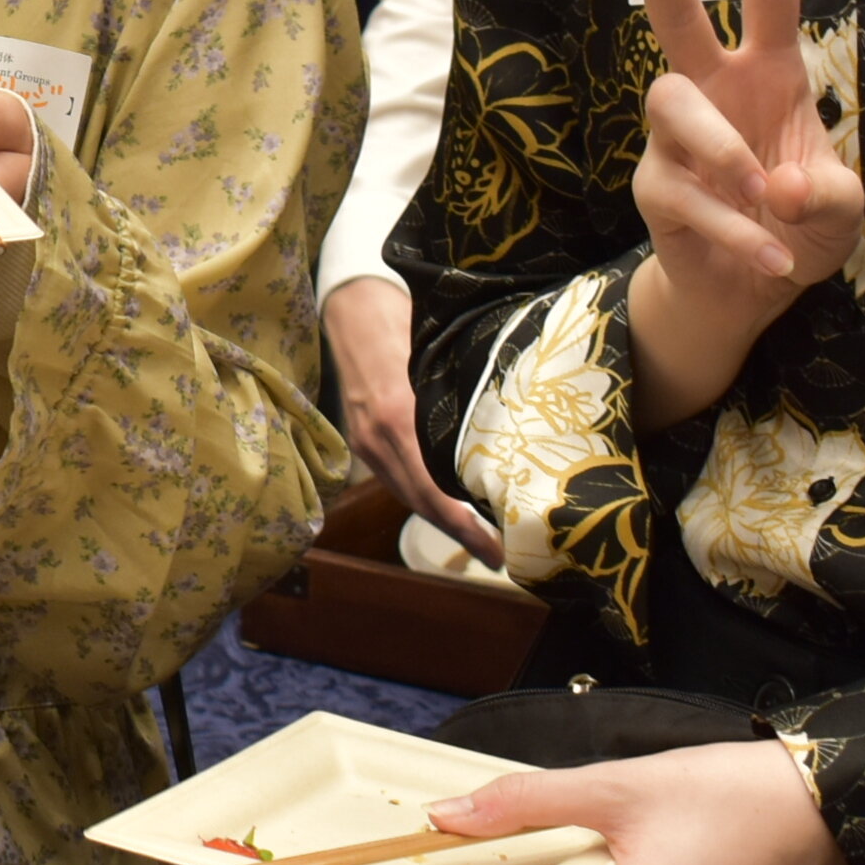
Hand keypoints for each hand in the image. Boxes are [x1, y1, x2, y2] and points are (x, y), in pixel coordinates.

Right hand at [321, 273, 500, 564]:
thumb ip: (464, 401)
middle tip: (497, 555)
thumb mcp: (441, 359)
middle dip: (458, 533)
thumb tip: (511, 440)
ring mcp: (364, 441)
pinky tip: (448, 502)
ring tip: (479, 538)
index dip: (463, 527)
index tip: (494, 550)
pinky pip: (395, 478)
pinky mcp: (360, 439)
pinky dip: (422, 495)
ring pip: (405, 494)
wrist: (354, 309)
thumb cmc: (406, 323)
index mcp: (400, 418)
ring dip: (440, 518)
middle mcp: (378, 438)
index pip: (432, 491)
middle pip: (419, 502)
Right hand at [622, 0, 863, 430]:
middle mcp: (714, 91)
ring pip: (674, 105)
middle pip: (678, 17)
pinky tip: (773, 258)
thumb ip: (828, 193)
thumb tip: (781, 185)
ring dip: (725, 153)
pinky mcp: (655, 187)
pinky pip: (689, 196)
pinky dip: (740, 233)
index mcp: (769, 74)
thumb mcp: (843, 209)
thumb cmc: (801, 225)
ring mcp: (676, 138)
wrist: (751, 291)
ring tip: (767, 199)